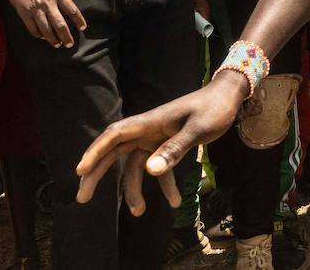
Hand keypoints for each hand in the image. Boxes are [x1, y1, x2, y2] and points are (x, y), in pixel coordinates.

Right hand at [6, 0, 86, 48]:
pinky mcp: (24, 13)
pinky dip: (38, 34)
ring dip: (53, 39)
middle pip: (60, 24)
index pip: (72, 10)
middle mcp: (48, 3)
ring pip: (46, 29)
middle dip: (66, 36)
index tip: (82, 28)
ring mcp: (36, 9)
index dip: (78, 20)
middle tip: (69, 43)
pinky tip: (42, 37)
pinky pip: (32, 28)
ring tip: (57, 44)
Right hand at [77, 72, 246, 214]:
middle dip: (98, 174)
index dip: (95, 152)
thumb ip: (175, 149)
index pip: (114, 136)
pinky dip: (165, 184)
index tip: (80, 171)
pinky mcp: (168, 144)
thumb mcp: (197, 129)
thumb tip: (150, 171)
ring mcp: (157, 138)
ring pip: (136, 166)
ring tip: (138, 212)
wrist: (229, 97)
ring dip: (135, 188)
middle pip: (115, 152)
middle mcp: (148, 130)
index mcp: (149, 122)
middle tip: (82, 198)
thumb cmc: (213, 108)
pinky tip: (176, 202)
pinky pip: (160, 166)